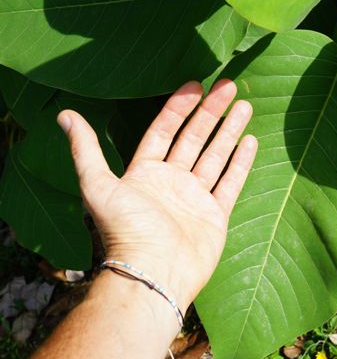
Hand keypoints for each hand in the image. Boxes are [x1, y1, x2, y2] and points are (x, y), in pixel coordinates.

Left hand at [57, 80, 256, 305]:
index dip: (179, 107)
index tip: (196, 84)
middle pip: (193, 139)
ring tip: (245, 105)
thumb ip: (86, 150)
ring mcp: (194, 199)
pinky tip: (251, 141)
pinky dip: (240, 163)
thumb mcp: (98, 185)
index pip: (164, 131)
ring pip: (215, 156)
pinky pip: (230, 183)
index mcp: (144, 173)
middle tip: (228, 86)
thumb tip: (64, 115)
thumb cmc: (125, 231)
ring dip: (229, 131)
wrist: (153, 273)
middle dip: (211, 112)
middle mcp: (170, 183)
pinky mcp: (215, 216)